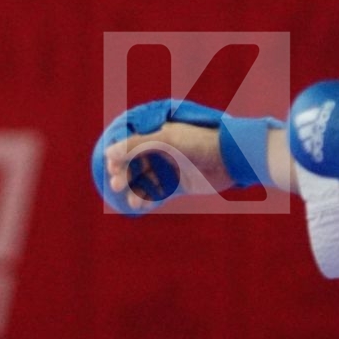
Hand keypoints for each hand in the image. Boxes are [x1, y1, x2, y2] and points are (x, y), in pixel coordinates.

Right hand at [91, 99, 278, 214]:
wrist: (231, 158)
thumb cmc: (199, 142)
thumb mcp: (165, 141)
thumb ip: (136, 146)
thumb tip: (107, 153)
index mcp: (157, 132)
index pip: (129, 143)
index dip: (117, 155)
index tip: (111, 167)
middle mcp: (161, 149)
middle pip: (134, 163)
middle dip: (124, 174)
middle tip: (116, 185)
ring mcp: (170, 167)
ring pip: (145, 180)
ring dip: (135, 189)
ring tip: (132, 200)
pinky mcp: (179, 184)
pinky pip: (158, 192)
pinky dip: (148, 199)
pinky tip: (141, 206)